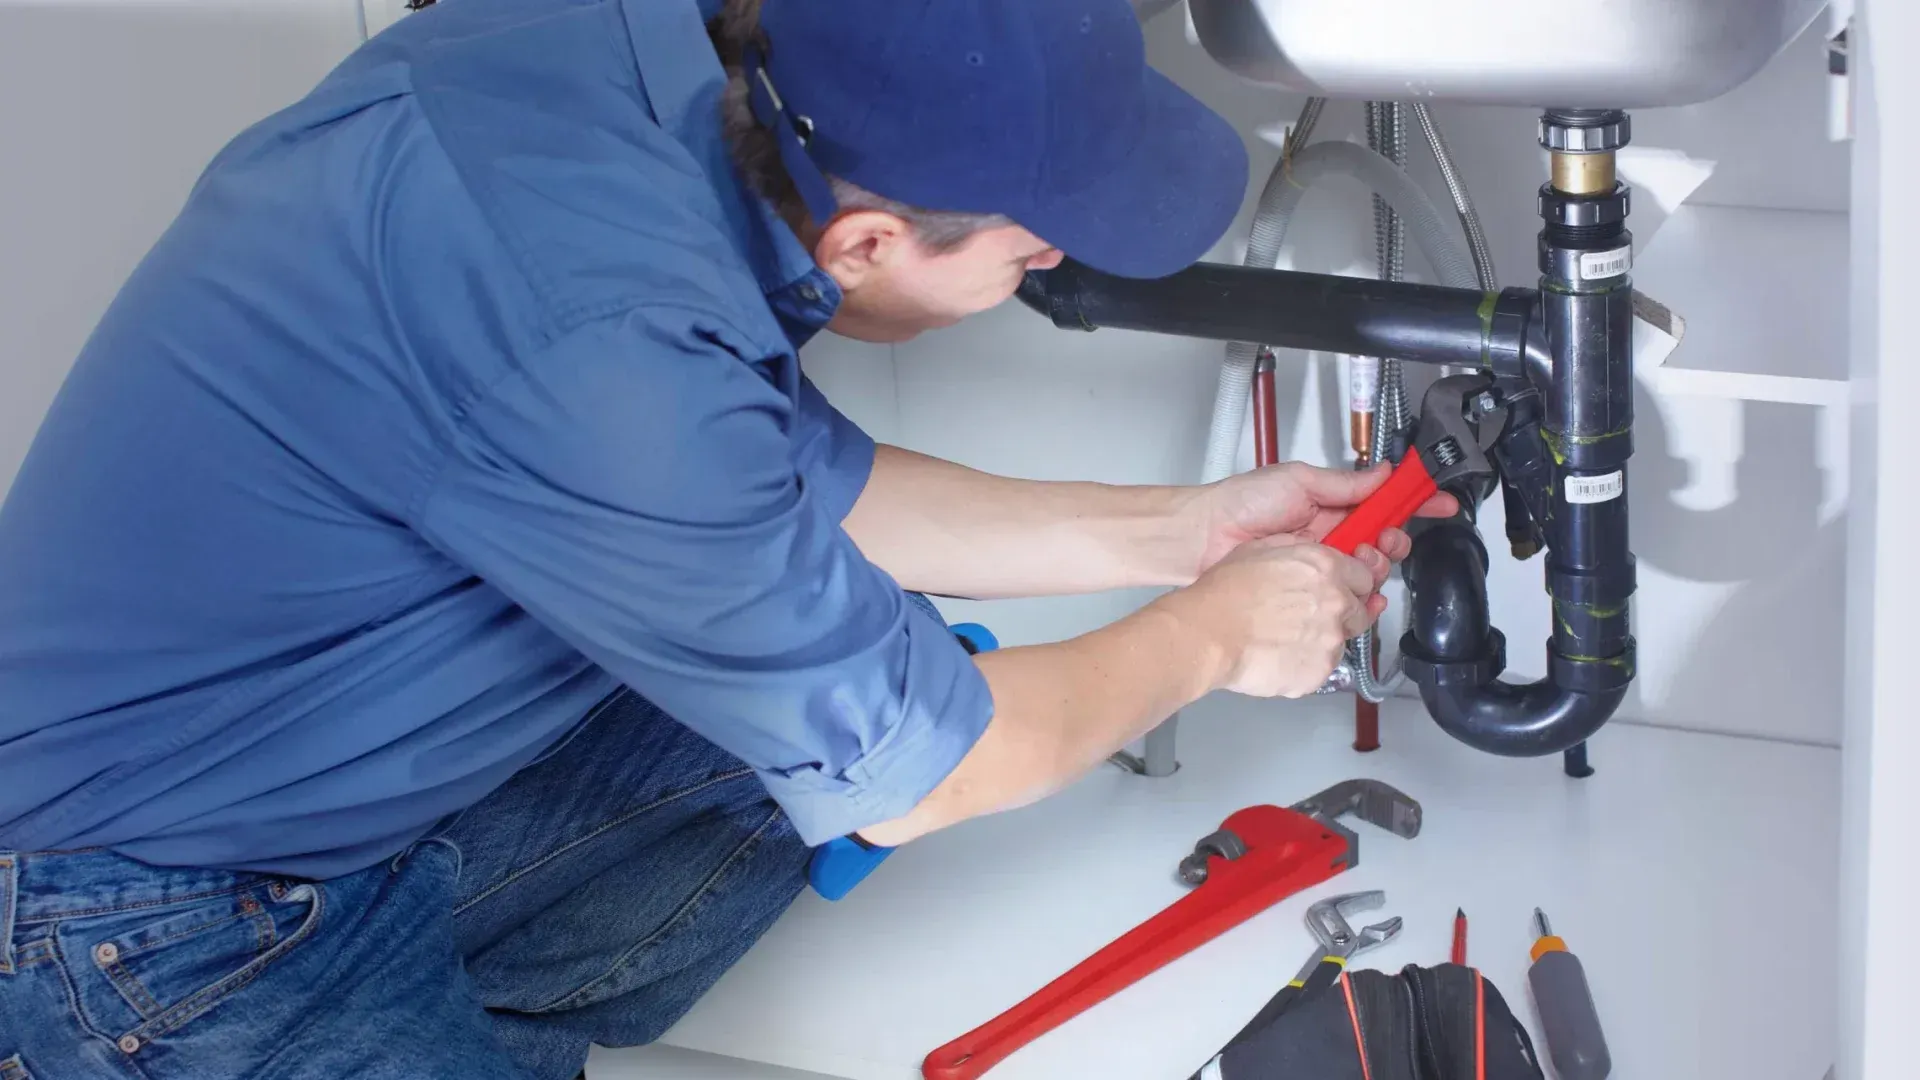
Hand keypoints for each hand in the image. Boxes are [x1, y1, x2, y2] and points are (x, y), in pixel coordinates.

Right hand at [1157, 536, 1379, 697]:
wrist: (1208, 634)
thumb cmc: (1225, 592)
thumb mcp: (1262, 548)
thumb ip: (1300, 550)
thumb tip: (1314, 553)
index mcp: (1327, 567)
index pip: (1366, 576)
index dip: (1352, 584)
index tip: (1340, 590)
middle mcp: (1338, 602)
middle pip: (1361, 611)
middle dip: (1341, 614)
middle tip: (1307, 617)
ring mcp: (1331, 640)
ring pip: (1341, 642)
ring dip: (1322, 640)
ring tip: (1284, 639)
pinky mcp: (1320, 672)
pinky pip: (1321, 668)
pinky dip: (1306, 664)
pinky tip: (1279, 656)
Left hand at [1194, 461, 1457, 582]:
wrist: (1204, 539)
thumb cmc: (1241, 503)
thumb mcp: (1299, 480)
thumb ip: (1345, 483)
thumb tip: (1383, 473)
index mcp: (1331, 503)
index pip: (1383, 501)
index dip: (1413, 501)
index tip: (1440, 501)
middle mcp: (1331, 533)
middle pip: (1384, 539)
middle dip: (1395, 539)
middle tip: (1384, 540)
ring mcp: (1321, 562)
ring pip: (1369, 569)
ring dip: (1375, 565)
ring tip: (1359, 559)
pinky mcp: (1310, 587)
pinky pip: (1346, 594)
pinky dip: (1361, 594)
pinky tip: (1361, 591)